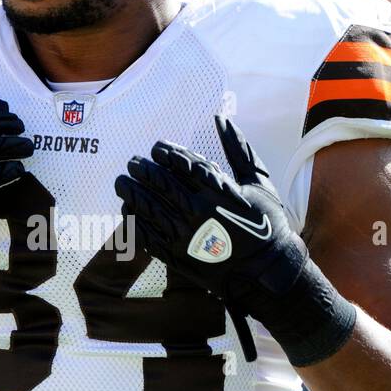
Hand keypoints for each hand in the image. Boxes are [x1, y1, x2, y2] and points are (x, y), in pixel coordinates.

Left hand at [115, 117, 355, 366]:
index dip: (164, 153)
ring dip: (131, 192)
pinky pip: (146, 234)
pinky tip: (128, 210)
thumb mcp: (259, 182)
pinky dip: (133, 220)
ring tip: (123, 183)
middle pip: (159, 183)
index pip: (181, 163)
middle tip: (132, 164)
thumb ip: (238, 149)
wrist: (267, 271)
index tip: (155, 149)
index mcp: (216, 190)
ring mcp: (183, 234)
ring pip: (147, 207)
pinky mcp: (175, 256)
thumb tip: (222, 119)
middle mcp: (197, 209)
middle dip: (141, 170)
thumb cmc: (267, 225)